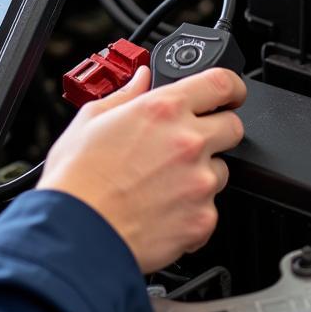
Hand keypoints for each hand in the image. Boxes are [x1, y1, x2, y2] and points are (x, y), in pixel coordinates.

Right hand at [38, 66, 245, 273]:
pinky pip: (209, 209)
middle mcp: (188, 142)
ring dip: (200, 173)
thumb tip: (141, 79)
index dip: (231, 87)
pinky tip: (160, 209)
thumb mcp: (91, 119)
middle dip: (216, 131)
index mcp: (162, 109)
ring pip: (221, 170)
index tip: (229, 95)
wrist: (77, 232)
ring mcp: (200, 182)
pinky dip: (191, 210)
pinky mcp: (204, 219)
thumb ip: (125, 94)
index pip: (221, 83)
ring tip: (161, 183)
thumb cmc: (77, 178)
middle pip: (233, 127)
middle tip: (186, 143)